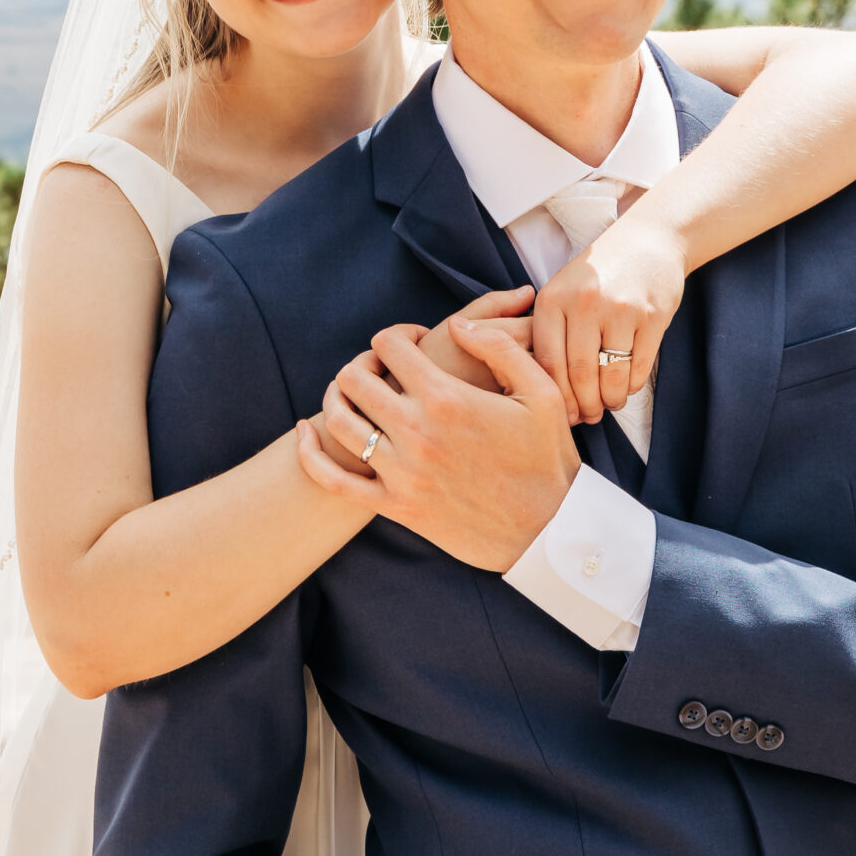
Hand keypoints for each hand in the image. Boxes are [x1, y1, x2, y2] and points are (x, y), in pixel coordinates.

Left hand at [298, 318, 579, 569]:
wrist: (549, 530)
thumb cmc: (548, 458)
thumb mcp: (542, 392)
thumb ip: (499, 347)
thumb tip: (455, 325)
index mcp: (447, 399)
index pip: (390, 345)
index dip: (397, 334)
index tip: (413, 343)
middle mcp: (416, 432)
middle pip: (354, 378)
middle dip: (364, 363)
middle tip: (383, 369)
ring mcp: (400, 472)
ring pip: (338, 421)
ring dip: (337, 397)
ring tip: (354, 394)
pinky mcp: (394, 506)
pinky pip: (333, 480)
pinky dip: (309, 454)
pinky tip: (306, 434)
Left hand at [532, 201, 684, 425]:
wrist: (649, 240)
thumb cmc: (599, 274)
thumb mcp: (562, 290)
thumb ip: (548, 330)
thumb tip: (538, 387)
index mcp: (553, 299)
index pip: (548, 362)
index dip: (554, 396)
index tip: (561, 412)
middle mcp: (584, 302)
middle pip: (580, 373)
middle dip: (584, 405)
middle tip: (587, 417)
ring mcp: (620, 309)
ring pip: (611, 375)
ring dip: (609, 400)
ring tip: (608, 406)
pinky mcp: (652, 316)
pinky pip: (639, 366)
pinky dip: (631, 386)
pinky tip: (626, 389)